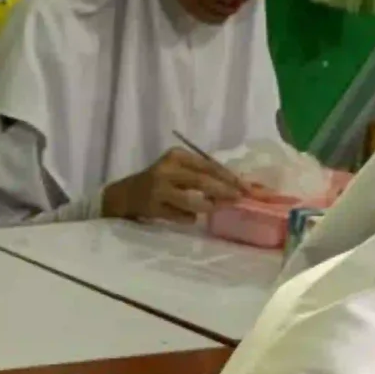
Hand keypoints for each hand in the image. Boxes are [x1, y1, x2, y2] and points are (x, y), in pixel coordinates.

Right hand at [103, 149, 246, 223]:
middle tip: (240, 199)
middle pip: (202, 181)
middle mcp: (167, 169)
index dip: (230, 177)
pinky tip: (188, 217)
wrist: (127, 195)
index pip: (209, 165)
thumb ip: (204, 175)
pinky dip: (189, 218)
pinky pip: (181, 216)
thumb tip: (238, 187)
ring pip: (192, 200)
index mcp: (177, 155)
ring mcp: (159, 189)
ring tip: (213, 208)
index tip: (248, 188)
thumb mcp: (180, 170)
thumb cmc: (161, 182)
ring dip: (208, 206)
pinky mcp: (153, 207)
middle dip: (225, 191)